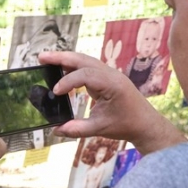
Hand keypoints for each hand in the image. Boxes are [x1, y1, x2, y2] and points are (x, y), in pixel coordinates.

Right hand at [37, 50, 185, 154]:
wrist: (145, 124)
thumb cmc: (126, 125)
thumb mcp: (100, 129)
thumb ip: (77, 129)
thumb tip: (56, 130)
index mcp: (112, 84)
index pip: (86, 75)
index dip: (68, 82)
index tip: (55, 92)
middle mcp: (111, 74)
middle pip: (83, 59)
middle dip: (62, 57)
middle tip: (42, 57)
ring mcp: (110, 74)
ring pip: (85, 60)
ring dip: (66, 59)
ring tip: (46, 60)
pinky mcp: (107, 77)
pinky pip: (88, 67)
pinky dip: (73, 67)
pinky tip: (60, 70)